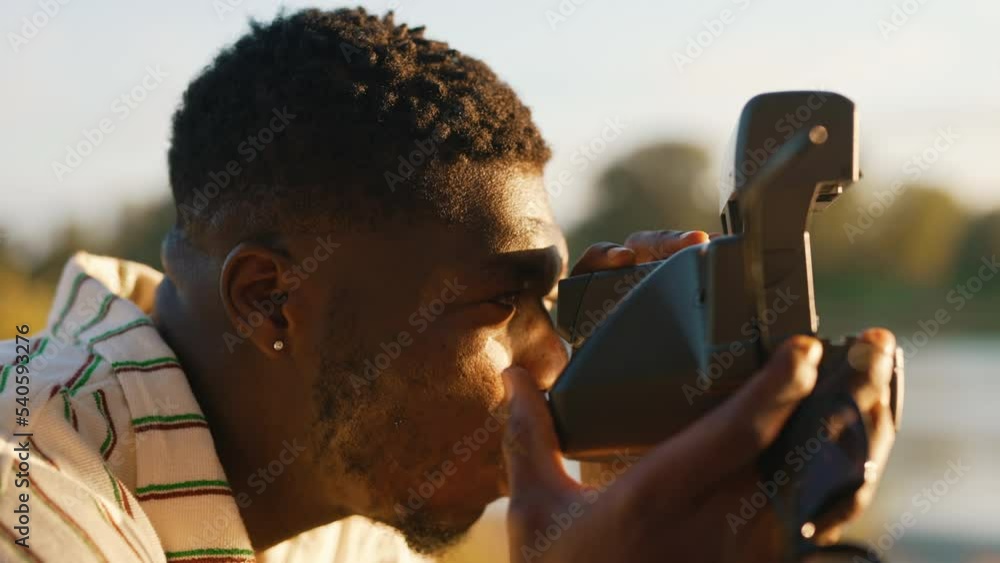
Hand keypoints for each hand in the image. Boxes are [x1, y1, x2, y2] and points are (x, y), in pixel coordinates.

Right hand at [505, 229, 896, 561]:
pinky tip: (852, 446)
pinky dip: (848, 479)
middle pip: (807, 456)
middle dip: (850, 397)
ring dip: (862, 436)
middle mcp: (716, 529)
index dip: (779, 386)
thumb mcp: (534, 512)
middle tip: (872, 347)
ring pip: (829, 493)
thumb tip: (515, 375)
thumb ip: (527, 438)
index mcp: (657, 499)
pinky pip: (822, 525)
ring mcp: (748, 558)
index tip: (805, 344)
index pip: (737, 434)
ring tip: (875, 385)